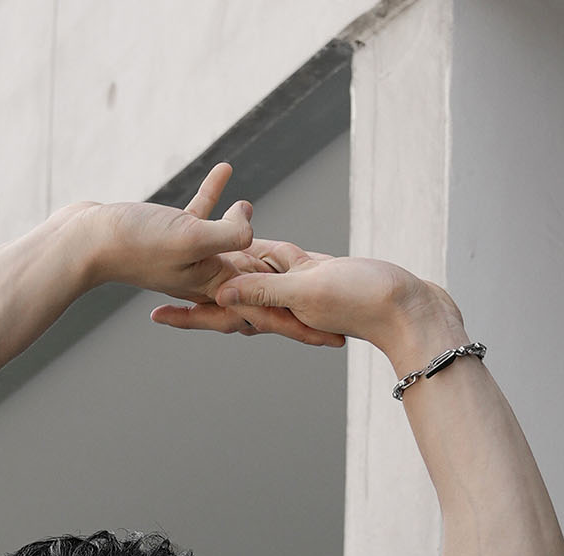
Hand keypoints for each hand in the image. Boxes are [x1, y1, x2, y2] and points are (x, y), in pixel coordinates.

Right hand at [85, 162, 332, 345]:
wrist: (85, 239)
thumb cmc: (133, 242)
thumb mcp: (188, 237)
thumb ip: (227, 235)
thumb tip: (255, 233)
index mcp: (216, 286)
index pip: (269, 312)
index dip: (304, 326)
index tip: (337, 341)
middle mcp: (207, 276)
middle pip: (262, 290)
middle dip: (294, 299)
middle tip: (330, 306)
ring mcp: (191, 255)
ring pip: (237, 251)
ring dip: (260, 245)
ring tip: (277, 233)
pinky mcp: (174, 231)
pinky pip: (205, 213)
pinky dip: (217, 196)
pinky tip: (227, 172)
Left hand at [154, 236, 459, 360]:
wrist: (409, 306)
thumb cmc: (363, 301)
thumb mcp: (307, 293)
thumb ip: (264, 293)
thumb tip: (217, 295)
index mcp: (273, 312)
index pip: (222, 315)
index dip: (188, 316)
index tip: (155, 317)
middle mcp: (281, 303)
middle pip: (228, 297)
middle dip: (196, 294)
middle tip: (161, 283)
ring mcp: (298, 287)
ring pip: (250, 275)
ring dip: (222, 266)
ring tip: (194, 251)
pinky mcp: (316, 271)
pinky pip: (277, 257)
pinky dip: (257, 246)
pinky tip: (246, 231)